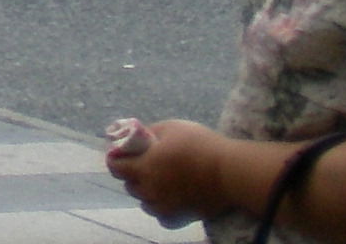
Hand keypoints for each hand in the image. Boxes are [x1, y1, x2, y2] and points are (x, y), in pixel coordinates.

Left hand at [109, 119, 229, 219]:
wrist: (229, 171)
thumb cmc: (200, 145)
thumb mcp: (171, 127)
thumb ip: (150, 131)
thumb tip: (139, 134)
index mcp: (144, 167)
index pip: (116, 168)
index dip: (115, 160)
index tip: (120, 155)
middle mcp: (151, 189)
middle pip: (130, 186)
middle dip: (132, 175)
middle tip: (143, 165)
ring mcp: (166, 206)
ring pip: (145, 203)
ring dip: (146, 193)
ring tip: (157, 181)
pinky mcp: (182, 217)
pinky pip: (162, 219)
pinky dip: (161, 211)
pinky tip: (168, 200)